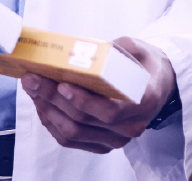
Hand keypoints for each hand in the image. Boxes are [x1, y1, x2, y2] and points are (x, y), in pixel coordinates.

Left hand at [22, 36, 175, 153]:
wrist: (159, 85)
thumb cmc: (146, 65)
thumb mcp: (138, 48)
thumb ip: (115, 49)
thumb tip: (85, 50)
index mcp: (145, 101)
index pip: (110, 110)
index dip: (83, 100)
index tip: (62, 84)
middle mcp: (131, 125)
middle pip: (84, 120)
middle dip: (52, 98)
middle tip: (32, 79)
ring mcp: (117, 139)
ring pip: (73, 133)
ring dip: (47, 110)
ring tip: (33, 88)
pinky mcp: (103, 143)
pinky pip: (70, 140)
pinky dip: (51, 122)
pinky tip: (42, 104)